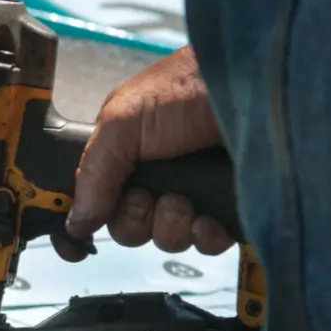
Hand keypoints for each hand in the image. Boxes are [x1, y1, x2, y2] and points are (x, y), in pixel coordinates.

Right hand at [52, 44, 232, 261]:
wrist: (255, 86)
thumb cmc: (188, 87)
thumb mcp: (124, 121)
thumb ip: (92, 172)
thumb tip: (75, 221)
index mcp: (126, 153)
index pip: (97, 200)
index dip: (90, 219)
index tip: (84, 235)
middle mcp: (158, 175)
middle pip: (129, 228)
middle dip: (136, 219)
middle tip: (151, 196)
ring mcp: (195, 192)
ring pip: (167, 239)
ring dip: (172, 225)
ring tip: (186, 198)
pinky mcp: (228, 206)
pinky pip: (207, 244)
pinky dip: (206, 235)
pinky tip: (209, 216)